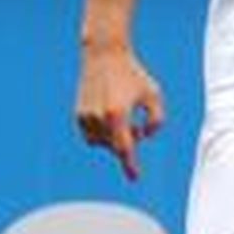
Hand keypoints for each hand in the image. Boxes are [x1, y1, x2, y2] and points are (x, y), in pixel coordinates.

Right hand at [75, 45, 164, 180]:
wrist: (105, 56)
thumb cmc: (134, 75)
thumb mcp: (154, 96)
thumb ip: (156, 120)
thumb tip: (144, 137)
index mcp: (117, 114)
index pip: (125, 147)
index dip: (130, 165)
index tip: (135, 178)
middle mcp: (98, 117)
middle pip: (115, 146)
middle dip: (127, 144)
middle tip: (138, 128)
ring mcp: (85, 116)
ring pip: (101, 143)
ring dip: (114, 138)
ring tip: (125, 118)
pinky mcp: (78, 114)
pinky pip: (90, 135)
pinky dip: (102, 133)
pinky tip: (111, 117)